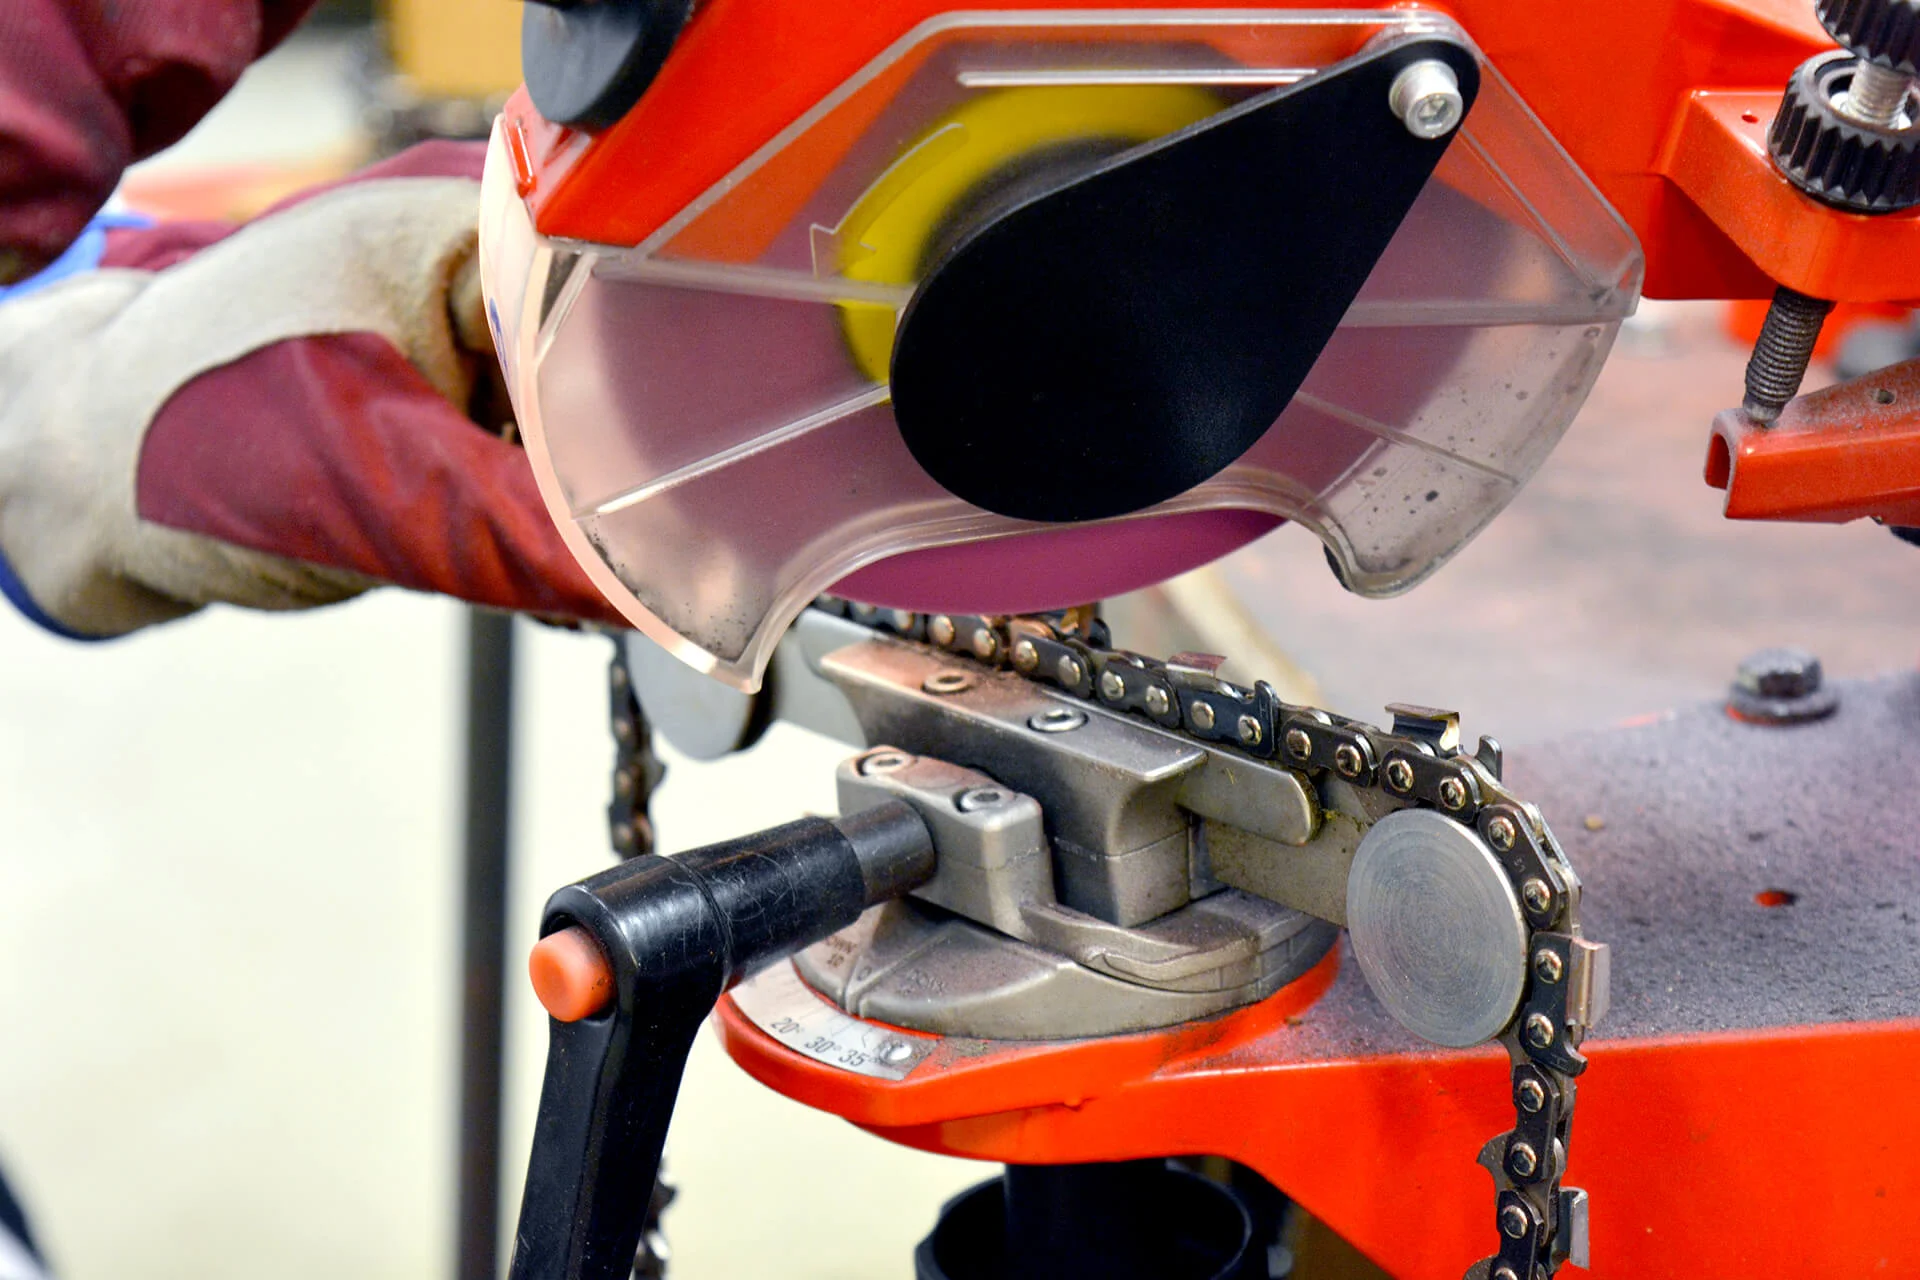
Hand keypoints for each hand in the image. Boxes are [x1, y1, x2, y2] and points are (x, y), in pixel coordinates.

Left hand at [0, 143, 621, 637]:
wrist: (88, 471)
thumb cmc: (186, 442)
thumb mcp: (370, 492)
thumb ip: (514, 536)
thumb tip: (640, 590)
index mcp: (449, 229)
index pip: (619, 292)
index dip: (663, 389)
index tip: (680, 483)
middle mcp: (465, 256)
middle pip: (612, 353)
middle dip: (620, 456)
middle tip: (626, 540)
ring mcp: (458, 317)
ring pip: (581, 407)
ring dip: (583, 488)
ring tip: (567, 554)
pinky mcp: (447, 379)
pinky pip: (537, 438)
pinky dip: (543, 500)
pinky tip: (535, 548)